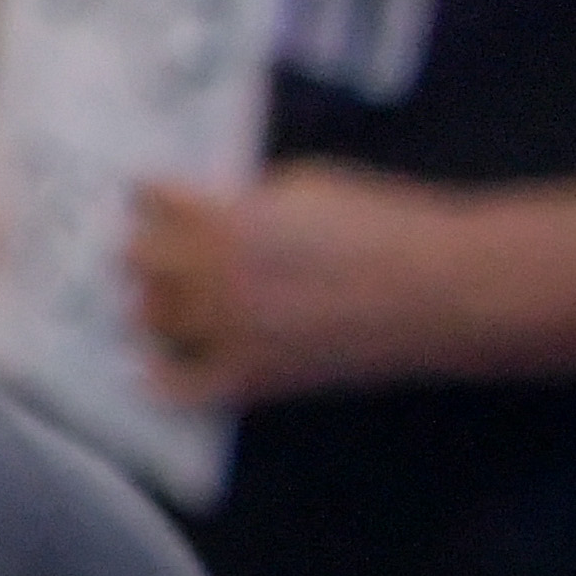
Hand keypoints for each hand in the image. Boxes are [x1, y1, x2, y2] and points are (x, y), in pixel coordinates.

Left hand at [123, 159, 457, 409]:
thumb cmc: (384, 227)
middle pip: (134, 261)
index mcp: (221, 218)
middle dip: (144, 251)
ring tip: (164, 299)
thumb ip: (246, 200)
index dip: (151, 197)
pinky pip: (182, 389)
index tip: (152, 200)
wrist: (441, 292)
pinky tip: (154, 370)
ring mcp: (228, 331)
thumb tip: (214, 210)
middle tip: (155, 249)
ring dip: (153, 305)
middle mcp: (210, 275)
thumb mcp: (305, 186)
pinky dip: (162, 381)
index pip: (148, 200)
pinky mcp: (254, 379)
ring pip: (149, 320)